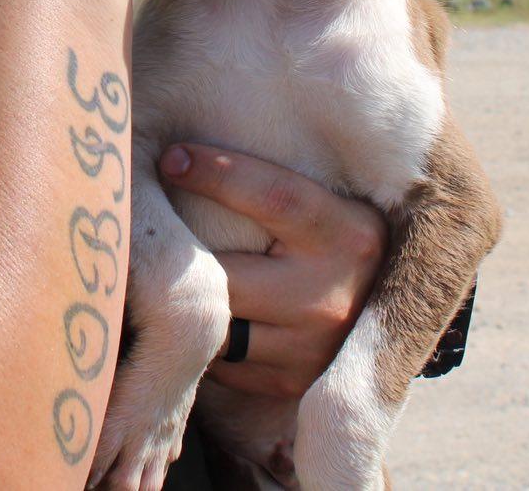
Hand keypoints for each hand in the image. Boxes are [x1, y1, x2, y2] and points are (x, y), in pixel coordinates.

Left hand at [157, 143, 384, 400]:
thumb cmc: (336, 239)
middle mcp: (332, 295)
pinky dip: (199, 336)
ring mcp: (311, 347)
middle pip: (228, 275)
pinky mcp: (290, 382)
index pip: (273, 195)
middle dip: (180, 254)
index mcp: (345, 233)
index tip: (170, 158)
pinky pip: (219, 361)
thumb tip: (191, 147)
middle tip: (138, 228)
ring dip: (183, 300)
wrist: (389, 314)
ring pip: (217, 324)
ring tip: (153, 272)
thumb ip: (276, 185)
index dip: (217, 173)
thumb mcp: (329, 203)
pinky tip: (187, 312)